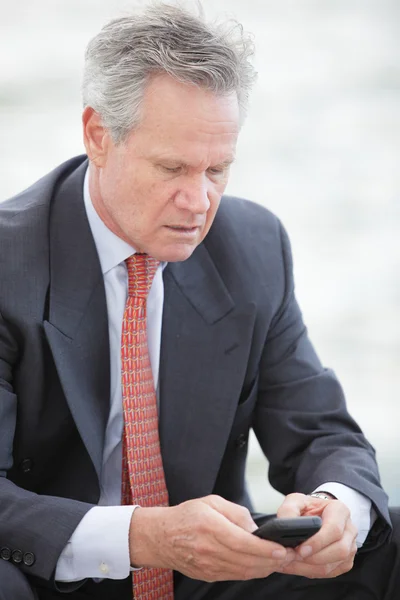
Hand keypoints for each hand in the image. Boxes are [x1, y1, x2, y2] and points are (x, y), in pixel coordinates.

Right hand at [129, 495, 296, 581]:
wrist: (161, 537)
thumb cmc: (187, 516)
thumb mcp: (212, 502)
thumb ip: (236, 513)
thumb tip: (256, 529)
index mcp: (210, 526)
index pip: (243, 543)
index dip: (266, 549)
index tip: (282, 549)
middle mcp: (208, 549)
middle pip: (247, 561)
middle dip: (272, 560)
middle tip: (290, 556)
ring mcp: (208, 565)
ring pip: (244, 571)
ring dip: (265, 568)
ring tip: (280, 561)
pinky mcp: (208, 575)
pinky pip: (235, 575)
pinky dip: (252, 572)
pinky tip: (262, 565)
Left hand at [275, 493, 357, 578]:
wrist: (314, 516)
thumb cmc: (307, 508)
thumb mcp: (296, 501)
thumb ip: (289, 510)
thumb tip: (285, 524)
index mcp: (340, 510)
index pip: (334, 529)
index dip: (318, 542)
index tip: (300, 549)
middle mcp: (349, 529)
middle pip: (339, 550)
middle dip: (314, 558)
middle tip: (293, 556)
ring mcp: (350, 547)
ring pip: (334, 564)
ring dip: (309, 567)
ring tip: (290, 562)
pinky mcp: (345, 562)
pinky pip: (330, 572)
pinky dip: (311, 571)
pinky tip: (297, 565)